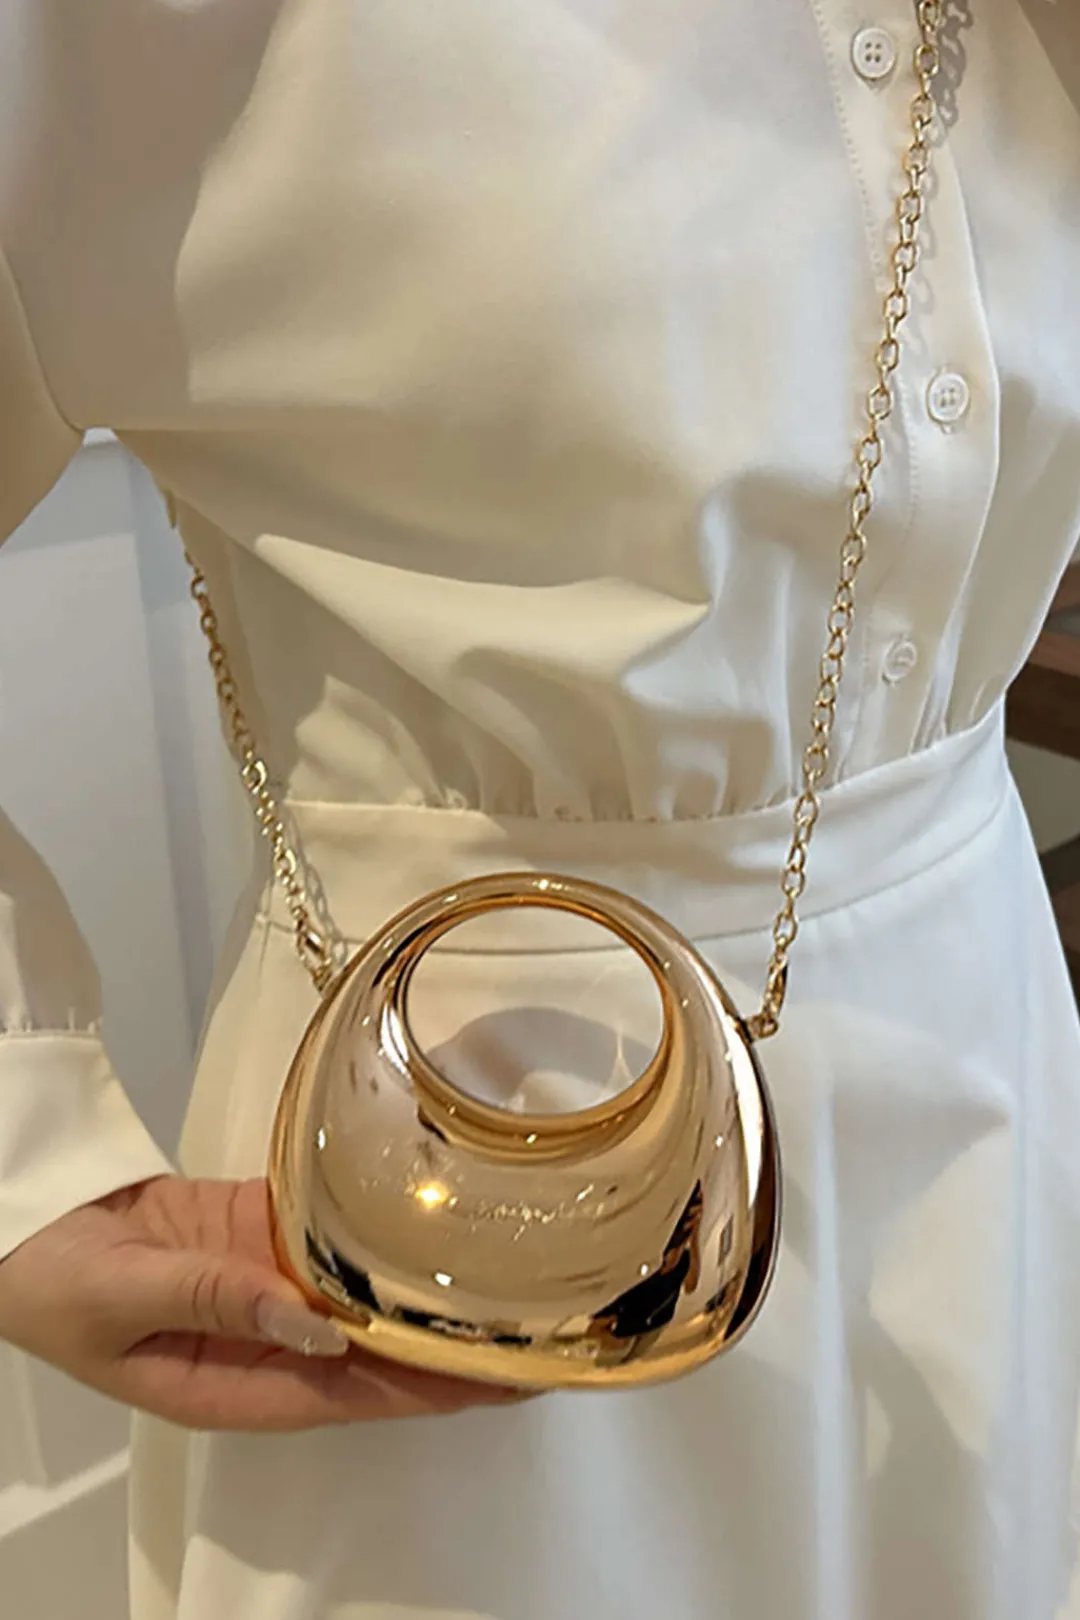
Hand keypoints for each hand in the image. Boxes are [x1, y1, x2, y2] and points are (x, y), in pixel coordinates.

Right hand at [0, 1175, 524, 1430]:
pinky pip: (328, 1237)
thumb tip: (320, 1324)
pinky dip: (377, 1231)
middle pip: (374, 1351)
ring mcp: (264, 1285)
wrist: (18, 1217)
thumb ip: (219, 1302)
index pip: (354, 1393)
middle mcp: (264, 1343)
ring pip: (361, 1294)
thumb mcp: (124, 1299)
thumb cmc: (49, 1281)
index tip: (502, 1379)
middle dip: (450, 1349)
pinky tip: (430, 1223)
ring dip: (423, 1292)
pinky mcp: (258, 1234)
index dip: (430, 1389)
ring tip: (501, 1279)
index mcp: (231, 1384)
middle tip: (534, 1330)